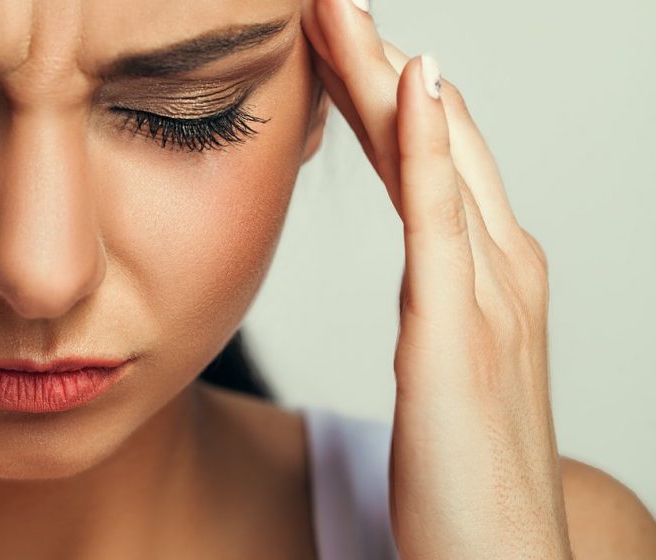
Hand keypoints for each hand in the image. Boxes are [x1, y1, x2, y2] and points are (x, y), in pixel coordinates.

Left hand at [301, 0, 570, 556]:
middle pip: (434, 142)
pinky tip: (417, 86)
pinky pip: (446, 223)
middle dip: (381, 65)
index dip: (382, 96)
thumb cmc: (464, 480)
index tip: (334, 41)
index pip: (427, 162)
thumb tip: (422, 266)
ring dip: (395, 78)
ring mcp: (491, 297)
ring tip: (348, 13)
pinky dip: (433, 149)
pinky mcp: (463, 336)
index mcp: (488, 280)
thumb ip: (437, 308)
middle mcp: (501, 271)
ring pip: (439, 160)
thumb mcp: (445, 373)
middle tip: (332, 2)